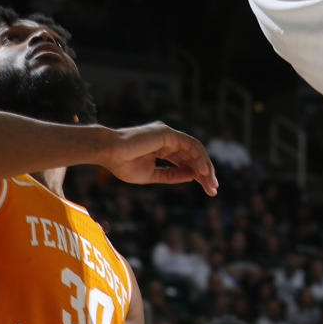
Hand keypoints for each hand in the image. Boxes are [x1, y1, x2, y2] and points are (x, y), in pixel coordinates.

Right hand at [102, 122, 217, 195]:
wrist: (108, 153)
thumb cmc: (123, 164)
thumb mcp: (151, 175)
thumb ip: (170, 175)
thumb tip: (191, 176)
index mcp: (163, 147)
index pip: (186, 160)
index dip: (197, 174)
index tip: (208, 189)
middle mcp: (168, 139)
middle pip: (193, 156)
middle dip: (205, 173)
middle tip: (214, 190)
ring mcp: (168, 134)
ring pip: (194, 150)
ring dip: (205, 167)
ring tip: (211, 184)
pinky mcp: (167, 133)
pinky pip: (188, 145)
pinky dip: (198, 158)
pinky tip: (203, 172)